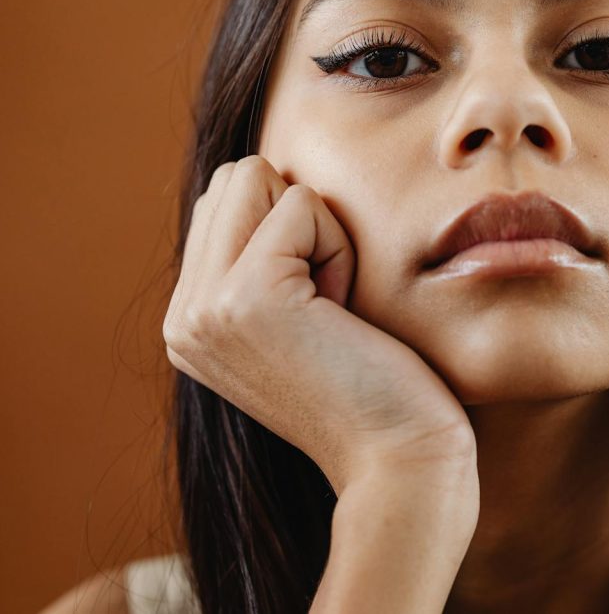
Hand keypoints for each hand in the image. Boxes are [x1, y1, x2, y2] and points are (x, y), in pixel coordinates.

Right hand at [162, 155, 476, 492]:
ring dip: (319, 231)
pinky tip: (343, 313)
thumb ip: (260, 260)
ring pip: (260, 179)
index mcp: (190, 320)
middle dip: (300, 221)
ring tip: (333, 306)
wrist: (398, 456)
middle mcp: (183, 315)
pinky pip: (301, 205)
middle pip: (236, 178)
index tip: (319, 307)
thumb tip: (265, 178)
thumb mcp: (298, 319)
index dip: (292, 232)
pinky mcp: (245, 297)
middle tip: (328, 302)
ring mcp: (205, 307)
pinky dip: (339, 248)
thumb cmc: (373, 384)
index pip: (224, 200)